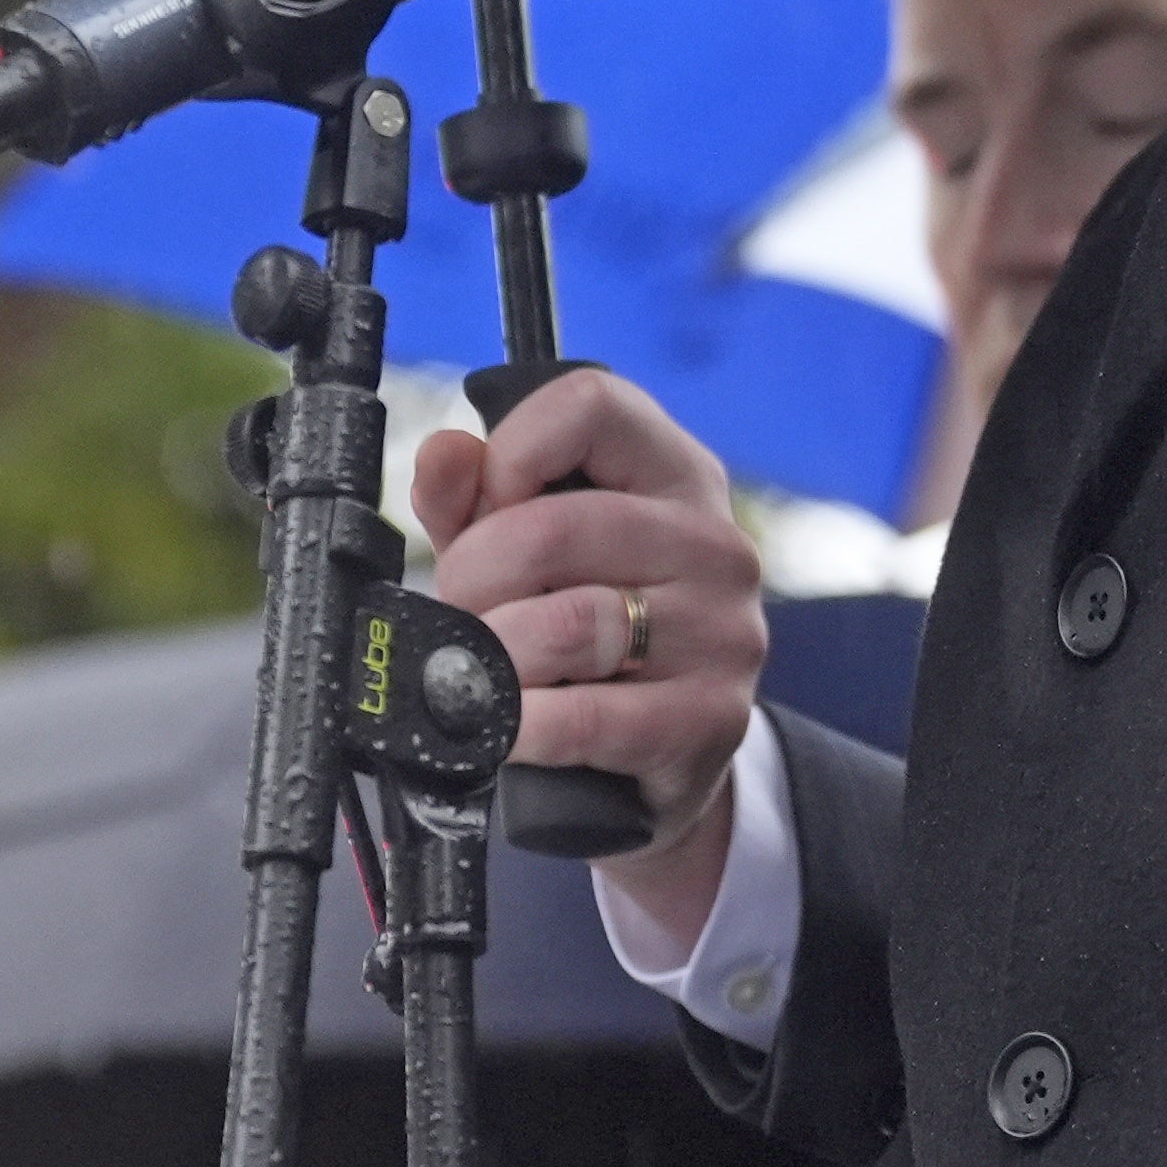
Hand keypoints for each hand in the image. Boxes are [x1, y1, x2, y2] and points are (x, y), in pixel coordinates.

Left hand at [413, 368, 764, 938]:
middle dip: (473, 577)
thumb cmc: (590, 633)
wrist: (659, 761)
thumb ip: (474, 499)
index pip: (591, 405)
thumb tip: (443, 453)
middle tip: (462, 611)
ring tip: (488, 670)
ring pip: (566, 624)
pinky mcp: (712, 717)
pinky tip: (510, 723)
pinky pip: (583, 717)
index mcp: (676, 473)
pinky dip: (521, 724)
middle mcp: (715, 542)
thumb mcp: (527, 554)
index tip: (482, 508)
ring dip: (495, 656)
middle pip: (555, 527)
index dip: (509, 453)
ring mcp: (722, 631)